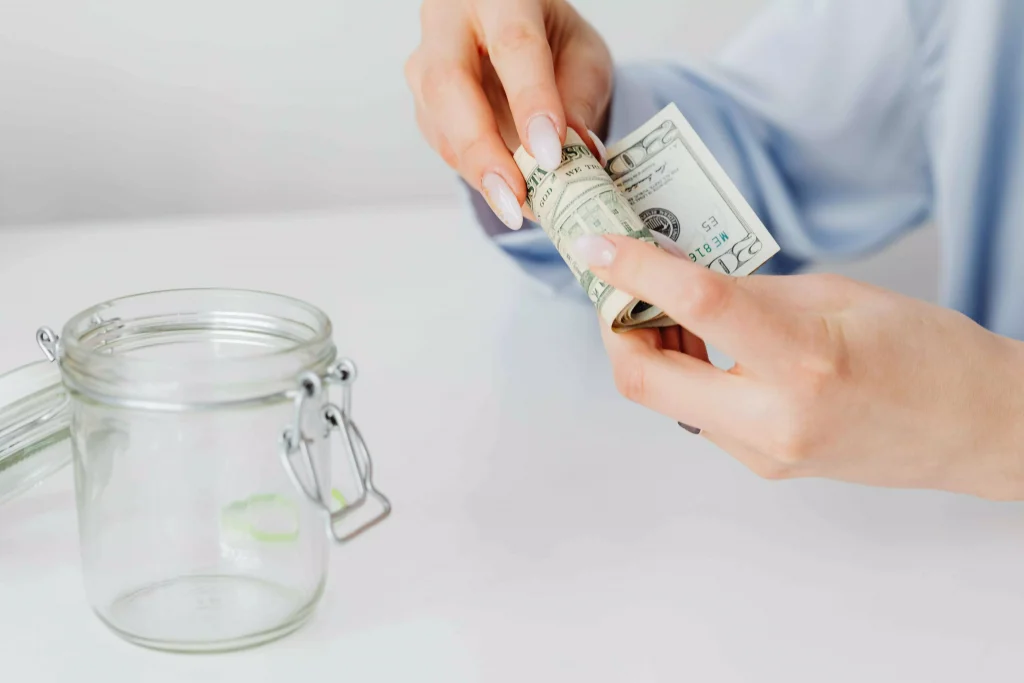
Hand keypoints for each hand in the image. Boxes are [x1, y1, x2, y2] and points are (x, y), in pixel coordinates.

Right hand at [405, 0, 612, 229]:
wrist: (519, 38)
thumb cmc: (553, 41)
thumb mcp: (584, 59)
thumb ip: (579, 100)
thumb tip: (578, 155)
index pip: (513, 46)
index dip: (531, 102)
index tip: (549, 154)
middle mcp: (449, 20)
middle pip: (450, 85)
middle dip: (483, 149)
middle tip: (515, 197)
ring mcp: (425, 62)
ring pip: (438, 121)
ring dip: (477, 171)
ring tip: (519, 209)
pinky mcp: (422, 103)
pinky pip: (443, 145)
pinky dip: (476, 175)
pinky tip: (507, 195)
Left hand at [573, 234, 1023, 500]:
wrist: (971, 428)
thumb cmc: (924, 352)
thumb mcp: (833, 295)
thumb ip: (748, 290)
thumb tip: (676, 277)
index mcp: (804, 363)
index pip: (698, 305)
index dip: (634, 271)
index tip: (597, 246)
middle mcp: (774, 420)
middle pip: (645, 381)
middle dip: (615, 327)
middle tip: (615, 283)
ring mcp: (764, 454)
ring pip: (666, 398)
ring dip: (648, 347)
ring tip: (662, 302)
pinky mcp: (762, 464)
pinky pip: (698, 413)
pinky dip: (684, 371)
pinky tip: (702, 340)